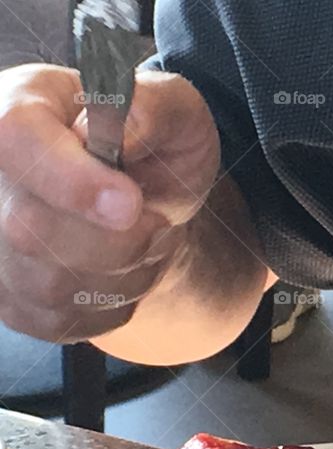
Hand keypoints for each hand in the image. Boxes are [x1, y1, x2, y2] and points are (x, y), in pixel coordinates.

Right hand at [0, 64, 220, 342]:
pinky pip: (63, 321)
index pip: (15, 141)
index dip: (70, 181)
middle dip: (118, 239)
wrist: (153, 204)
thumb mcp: (177, 112)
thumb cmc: (157, 147)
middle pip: (30, 229)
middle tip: (154, 218)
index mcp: (19, 106)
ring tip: (144, 238)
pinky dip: (113, 304)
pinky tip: (124, 268)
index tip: (129, 203)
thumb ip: (156, 108)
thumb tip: (123, 124)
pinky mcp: (9, 297)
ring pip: (49, 285)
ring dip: (124, 272)